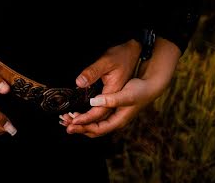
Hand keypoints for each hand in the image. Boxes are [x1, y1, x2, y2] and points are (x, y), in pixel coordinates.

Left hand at [61, 38, 180, 136]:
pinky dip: (85, 118)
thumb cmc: (139, 89)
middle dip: (79, 127)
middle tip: (63, 122)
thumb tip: (93, 103)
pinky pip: (95, 119)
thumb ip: (111, 99)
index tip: (71, 121)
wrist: (150, 85)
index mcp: (119, 120)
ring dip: (80, 124)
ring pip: (94, 125)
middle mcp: (115, 121)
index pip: (98, 128)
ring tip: (66, 119)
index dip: (83, 125)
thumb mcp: (126, 94)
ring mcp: (113, 117)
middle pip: (94, 130)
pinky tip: (76, 114)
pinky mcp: (111, 111)